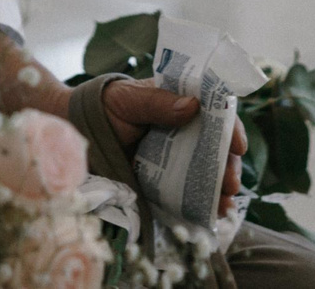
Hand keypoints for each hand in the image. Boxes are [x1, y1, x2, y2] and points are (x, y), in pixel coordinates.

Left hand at [101, 78, 247, 205]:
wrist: (76, 130)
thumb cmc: (105, 105)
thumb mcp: (129, 98)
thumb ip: (158, 101)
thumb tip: (193, 106)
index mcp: (180, 104)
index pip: (216, 112)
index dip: (230, 127)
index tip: (237, 145)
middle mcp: (184, 130)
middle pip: (217, 147)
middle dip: (228, 166)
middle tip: (231, 183)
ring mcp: (175, 157)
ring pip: (206, 172)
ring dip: (219, 188)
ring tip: (225, 205)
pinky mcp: (162, 180)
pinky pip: (186, 192)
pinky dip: (201, 204)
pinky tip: (211, 215)